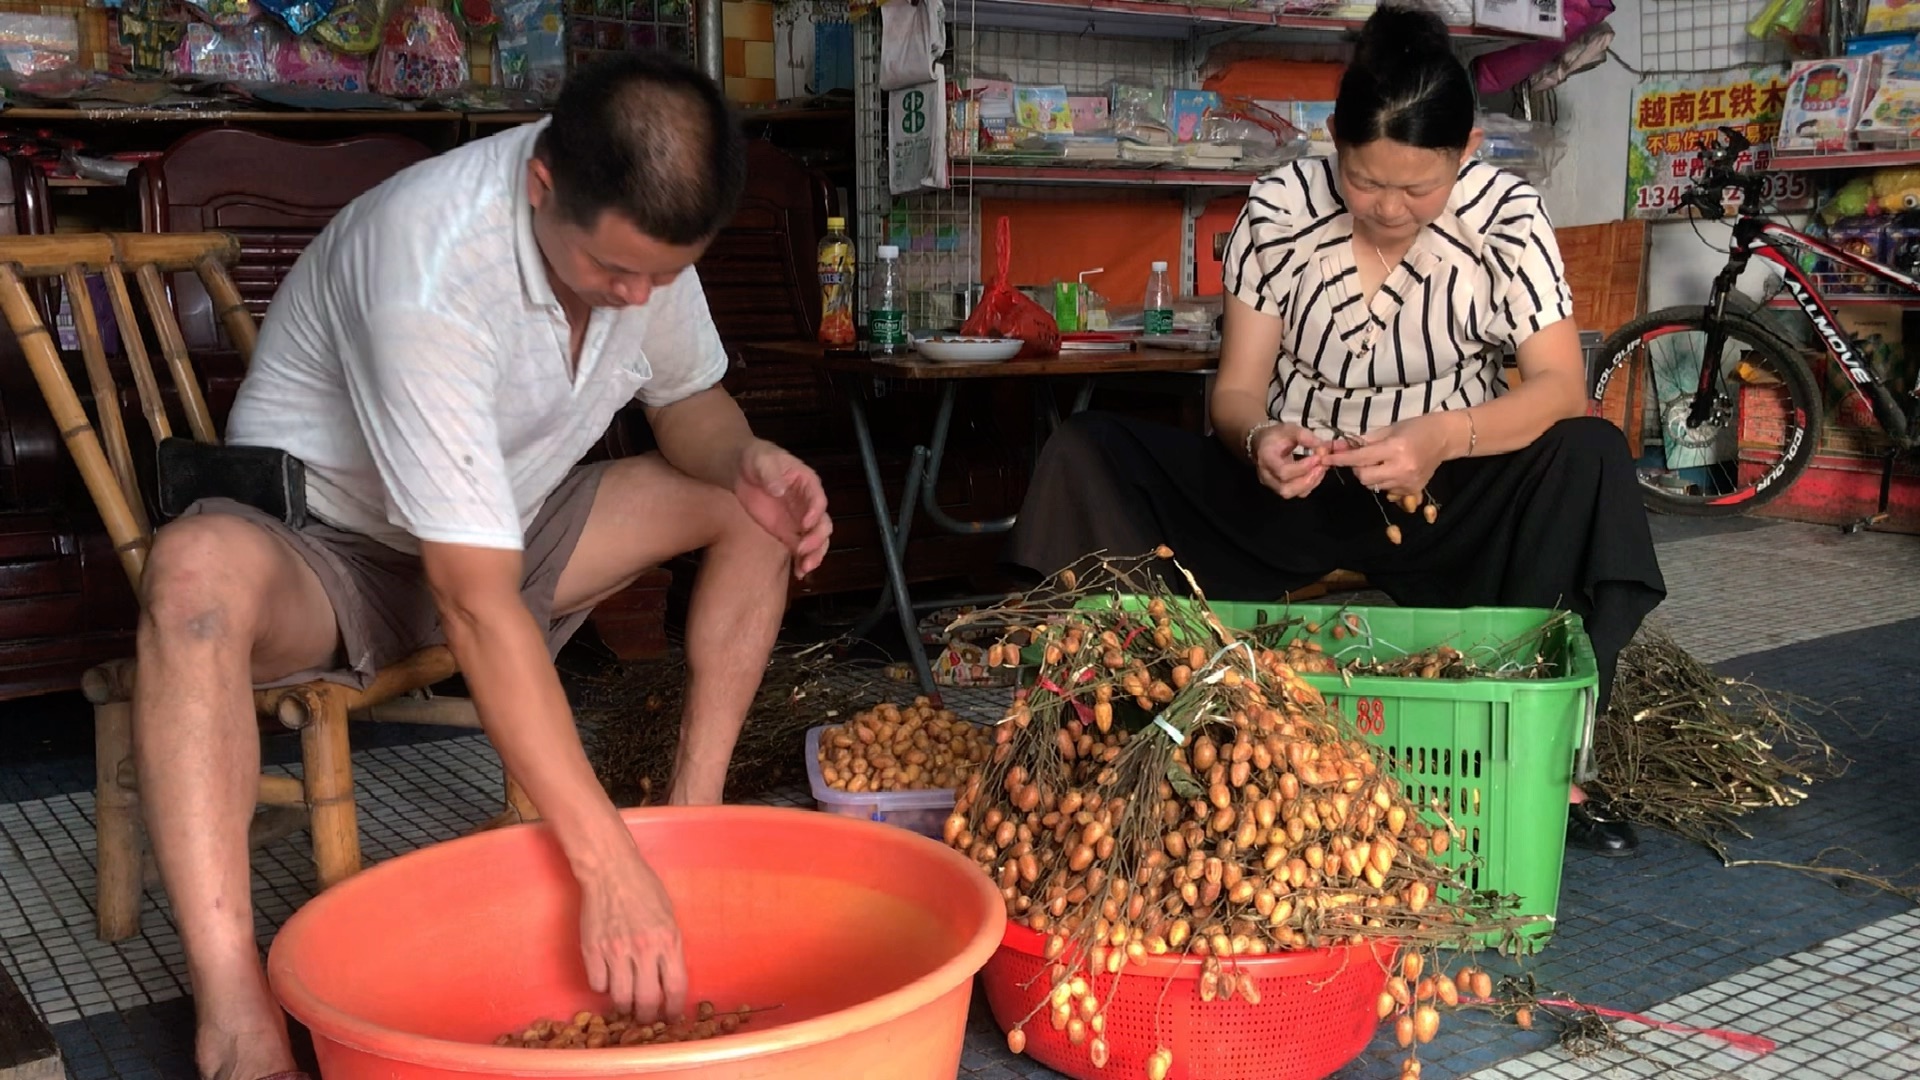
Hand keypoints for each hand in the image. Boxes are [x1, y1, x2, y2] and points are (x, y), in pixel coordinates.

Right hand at [578, 841, 689, 1022]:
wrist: (610, 871)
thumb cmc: (644, 889)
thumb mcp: (669, 917)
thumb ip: (669, 948)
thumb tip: (669, 979)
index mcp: (667, 939)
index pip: (674, 987)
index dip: (673, 1008)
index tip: (671, 1016)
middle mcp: (642, 949)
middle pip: (646, 1000)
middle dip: (648, 1016)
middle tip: (646, 1017)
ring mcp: (614, 950)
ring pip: (620, 997)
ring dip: (624, 1006)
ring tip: (627, 1003)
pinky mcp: (592, 950)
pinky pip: (597, 984)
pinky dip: (603, 987)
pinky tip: (608, 979)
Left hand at [734, 440, 832, 576]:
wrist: (741, 471)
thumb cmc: (755, 460)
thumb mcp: (761, 461)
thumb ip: (770, 474)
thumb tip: (779, 490)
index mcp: (807, 483)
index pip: (818, 499)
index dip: (815, 512)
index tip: (805, 524)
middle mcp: (809, 504)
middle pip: (823, 523)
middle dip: (817, 539)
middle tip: (802, 549)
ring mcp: (800, 520)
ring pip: (818, 540)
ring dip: (815, 555)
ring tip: (805, 568)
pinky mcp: (789, 533)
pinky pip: (802, 549)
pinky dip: (803, 561)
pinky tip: (799, 574)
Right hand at [1250, 422, 1330, 498]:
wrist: (1263, 443)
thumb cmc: (1276, 436)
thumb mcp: (1289, 429)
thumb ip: (1304, 436)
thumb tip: (1321, 447)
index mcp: (1266, 458)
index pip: (1282, 471)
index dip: (1302, 467)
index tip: (1317, 457)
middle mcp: (1266, 475)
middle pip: (1286, 489)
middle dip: (1307, 480)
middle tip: (1322, 466)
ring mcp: (1272, 484)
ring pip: (1292, 493)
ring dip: (1310, 483)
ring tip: (1321, 469)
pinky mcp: (1281, 488)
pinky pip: (1296, 493)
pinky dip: (1310, 485)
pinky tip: (1316, 473)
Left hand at [1321, 413, 1453, 498]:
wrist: (1445, 438)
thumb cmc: (1416, 427)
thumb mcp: (1389, 429)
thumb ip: (1364, 441)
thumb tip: (1338, 446)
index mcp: (1395, 449)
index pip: (1360, 458)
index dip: (1340, 459)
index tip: (1325, 459)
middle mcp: (1401, 468)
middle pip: (1364, 477)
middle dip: (1357, 468)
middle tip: (1362, 458)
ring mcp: (1407, 482)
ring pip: (1374, 486)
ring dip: (1370, 475)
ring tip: (1381, 462)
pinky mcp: (1412, 490)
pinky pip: (1386, 490)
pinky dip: (1383, 480)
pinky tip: (1393, 469)